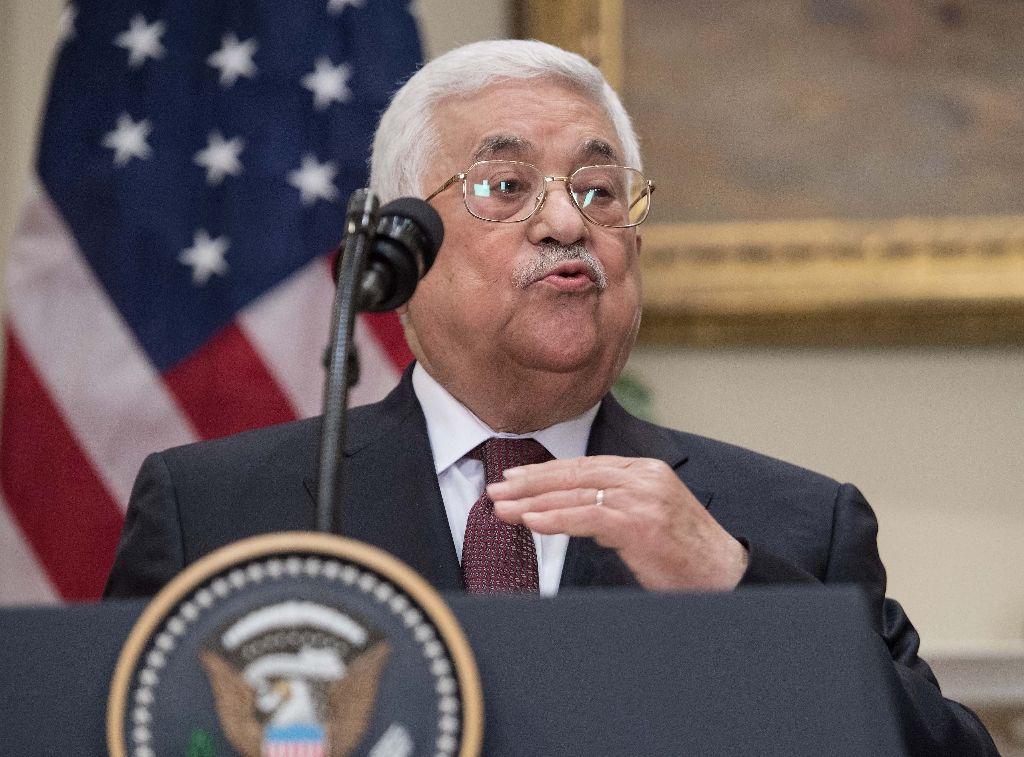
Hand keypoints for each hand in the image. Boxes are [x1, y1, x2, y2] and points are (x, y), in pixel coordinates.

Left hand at [487, 455, 747, 591]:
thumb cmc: (684, 553)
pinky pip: (587, 517)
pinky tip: (531, 522)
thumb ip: (614, 504)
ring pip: (575, 493)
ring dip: (532, 502)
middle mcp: (642, 476)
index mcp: (644, 470)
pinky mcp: (639, 522)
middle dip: (530, 482)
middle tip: (495, 488)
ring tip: (502, 508)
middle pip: (574, 473)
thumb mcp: (648, 516)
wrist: (724, 575)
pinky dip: (555, 519)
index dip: (545, 471)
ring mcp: (642, 497)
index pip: (584, 465)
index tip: (515, 477)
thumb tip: (571, 508)